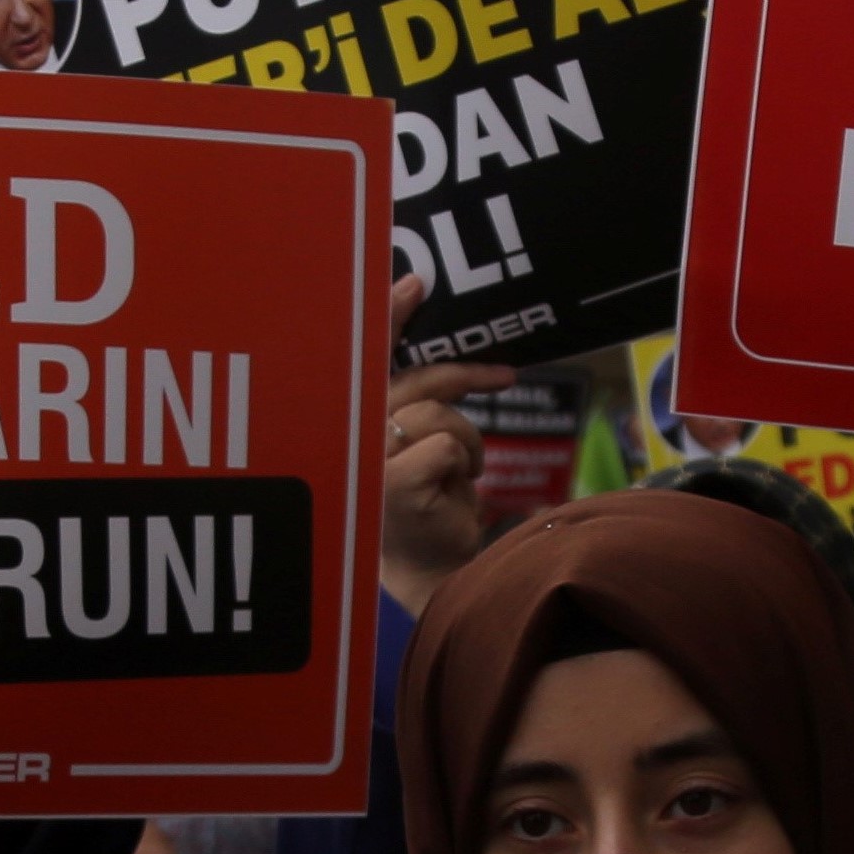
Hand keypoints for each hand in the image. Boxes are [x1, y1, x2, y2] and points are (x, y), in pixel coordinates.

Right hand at [379, 268, 517, 612]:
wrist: (430, 570)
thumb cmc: (426, 503)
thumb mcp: (422, 439)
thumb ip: (420, 394)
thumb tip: (444, 342)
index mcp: (353, 418)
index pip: (369, 356)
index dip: (389, 315)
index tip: (416, 283)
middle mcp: (349, 435)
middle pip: (416, 381)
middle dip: (465, 377)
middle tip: (503, 377)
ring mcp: (366, 460)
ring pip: (438, 414)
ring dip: (467, 441)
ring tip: (462, 471)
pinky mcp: (392, 482)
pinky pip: (448, 446)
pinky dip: (465, 466)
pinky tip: (455, 492)